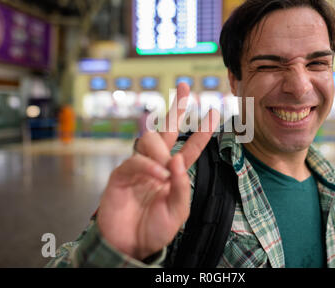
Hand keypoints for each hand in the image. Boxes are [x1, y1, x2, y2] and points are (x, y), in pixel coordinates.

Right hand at [97, 83, 219, 260]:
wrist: (130, 246)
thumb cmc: (155, 229)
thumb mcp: (178, 212)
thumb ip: (181, 186)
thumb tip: (177, 160)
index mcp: (174, 172)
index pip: (190, 146)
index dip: (202, 130)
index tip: (213, 111)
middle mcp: (157, 165)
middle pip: (166, 129)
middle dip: (177, 107)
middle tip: (185, 88)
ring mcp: (139, 168)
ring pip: (149, 141)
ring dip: (161, 152)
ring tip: (165, 172)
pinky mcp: (121, 175)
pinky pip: (134, 161)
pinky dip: (147, 166)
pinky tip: (157, 175)